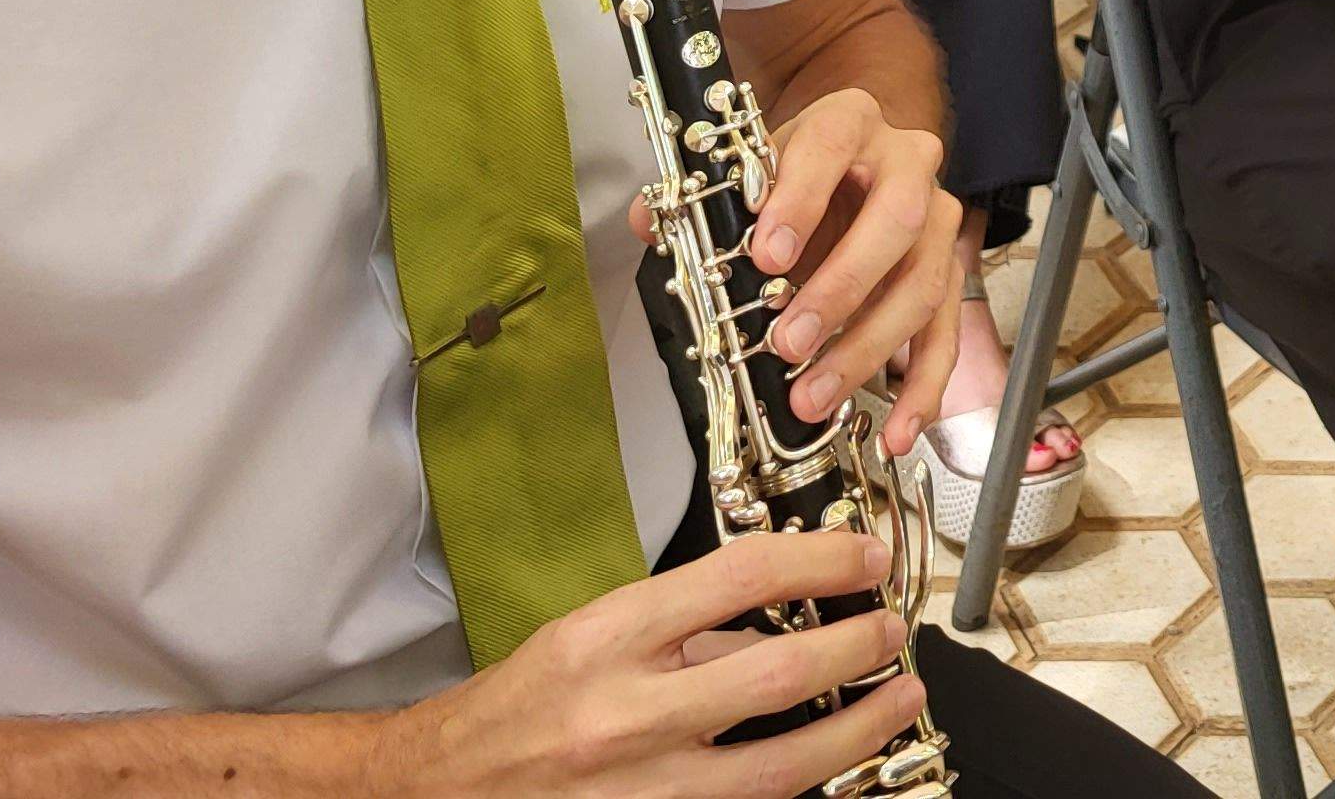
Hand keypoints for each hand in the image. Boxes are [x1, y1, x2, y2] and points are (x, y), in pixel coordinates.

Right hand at [373, 530, 928, 796]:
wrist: (437, 790)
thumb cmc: (517, 708)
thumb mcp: (591, 636)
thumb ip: (685, 624)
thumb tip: (786, 612)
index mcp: (606, 643)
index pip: (739, 577)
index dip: (820, 562)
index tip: (863, 559)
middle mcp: (624, 717)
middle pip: (778, 673)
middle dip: (856, 647)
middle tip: (892, 628)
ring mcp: (640, 792)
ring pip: (781, 766)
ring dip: (857, 730)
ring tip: (898, 699)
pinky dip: (798, 787)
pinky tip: (833, 765)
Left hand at [655, 87, 958, 449]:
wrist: (853, 159)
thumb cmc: (795, 171)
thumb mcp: (751, 169)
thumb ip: (700, 198)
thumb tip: (648, 223)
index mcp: (848, 122)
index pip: (829, 147)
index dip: (800, 200)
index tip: (766, 254)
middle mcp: (905, 163)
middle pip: (897, 218)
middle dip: (842, 285)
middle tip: (790, 339)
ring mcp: (936, 219)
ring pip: (923, 282)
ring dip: (868, 347)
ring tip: (813, 395)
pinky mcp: (947, 272)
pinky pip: (945, 332)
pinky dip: (923, 387)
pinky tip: (896, 430)